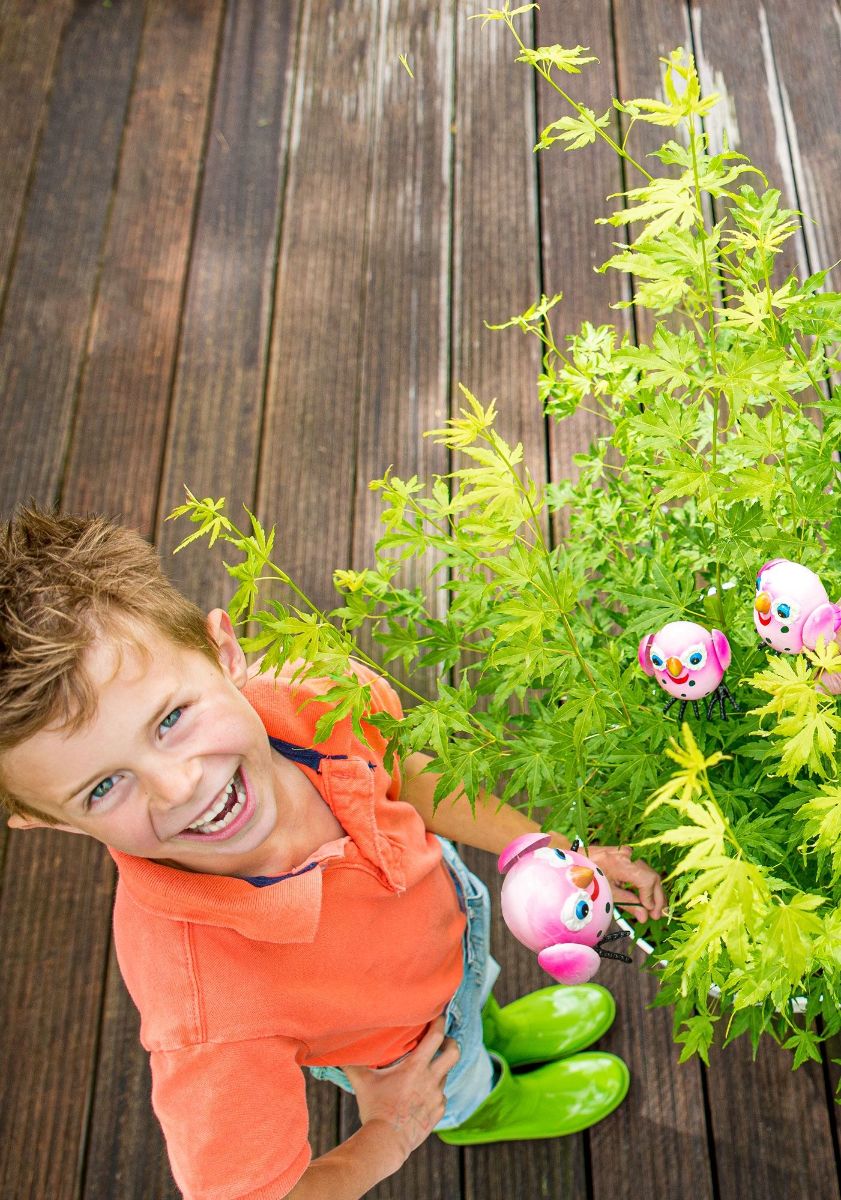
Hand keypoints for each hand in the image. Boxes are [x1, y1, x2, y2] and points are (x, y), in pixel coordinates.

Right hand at [344, 1016, 458, 1167]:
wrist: (387, 1141)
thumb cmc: (374, 1108)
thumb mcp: (362, 1082)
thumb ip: (352, 1064)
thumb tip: (339, 1051)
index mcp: (416, 1066)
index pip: (436, 1036)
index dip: (440, 1022)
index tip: (439, 1015)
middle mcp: (431, 1079)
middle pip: (453, 1052)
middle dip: (451, 1043)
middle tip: (444, 1041)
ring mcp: (437, 1097)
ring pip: (446, 1075)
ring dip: (439, 1070)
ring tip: (426, 1071)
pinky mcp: (438, 1113)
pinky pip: (442, 1097)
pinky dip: (435, 1093)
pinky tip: (422, 1096)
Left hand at [586, 843, 666, 921]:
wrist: (575, 860)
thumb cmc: (588, 877)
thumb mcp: (607, 893)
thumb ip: (628, 904)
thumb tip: (645, 917)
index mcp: (620, 863)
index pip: (647, 880)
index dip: (651, 898)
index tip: (650, 912)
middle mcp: (627, 855)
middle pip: (652, 876)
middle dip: (657, 898)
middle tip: (657, 915)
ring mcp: (628, 852)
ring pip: (649, 873)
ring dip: (653, 892)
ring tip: (653, 909)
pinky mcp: (627, 854)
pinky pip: (642, 870)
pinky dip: (646, 884)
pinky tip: (646, 898)